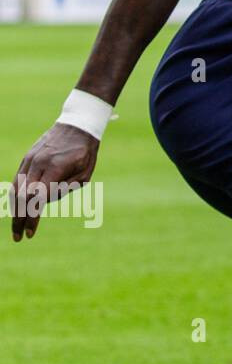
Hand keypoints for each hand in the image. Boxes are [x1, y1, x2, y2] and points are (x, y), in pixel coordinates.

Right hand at [11, 123, 98, 241]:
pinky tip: (16, 209)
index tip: (31, 233)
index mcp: (55, 168)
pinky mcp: (27, 158)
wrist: (77, 125)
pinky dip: (15, 197)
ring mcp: (30, 160)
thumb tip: (44, 202)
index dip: (32, 218)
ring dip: (14, 210)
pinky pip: (17, 180)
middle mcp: (38, 164)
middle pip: (22, 198)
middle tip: (18, 237)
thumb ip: (66, 189)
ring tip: (16, 227)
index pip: (38, 199)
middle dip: (19, 220)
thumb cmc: (85, 152)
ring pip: (15, 189)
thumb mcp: (85, 173)